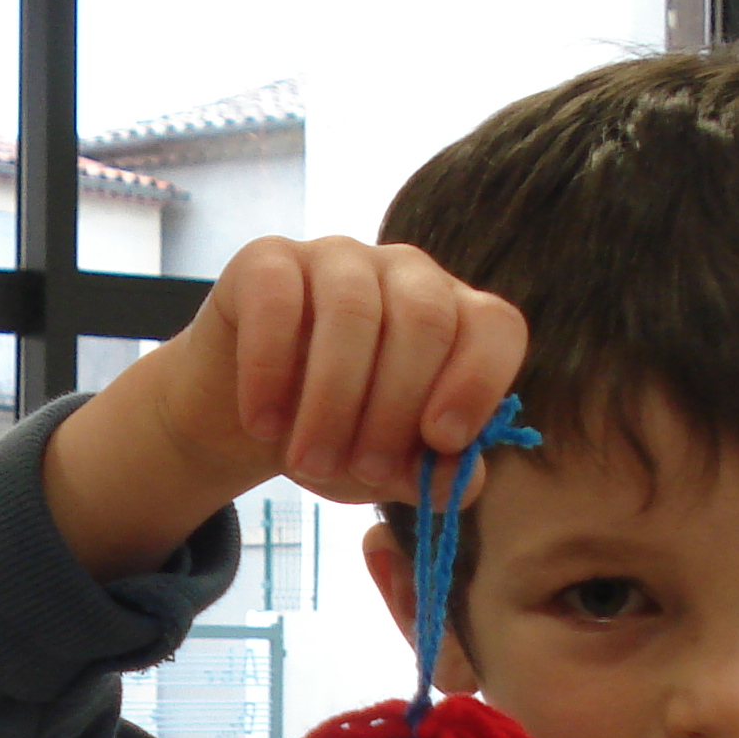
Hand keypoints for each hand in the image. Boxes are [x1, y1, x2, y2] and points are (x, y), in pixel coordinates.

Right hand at [43, 235, 526, 579]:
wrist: (244, 421)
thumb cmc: (335, 437)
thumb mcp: (389, 469)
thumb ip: (433, 476)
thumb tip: (459, 479)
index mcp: (453, 317)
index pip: (495, 326)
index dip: (478, 381)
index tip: (442, 441)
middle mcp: (405, 274)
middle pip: (425, 319)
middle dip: (393, 409)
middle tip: (363, 471)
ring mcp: (337, 257)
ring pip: (353, 311)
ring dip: (332, 402)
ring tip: (308, 464)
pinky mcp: (267, 260)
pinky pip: (277, 301)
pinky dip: (269, 370)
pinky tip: (263, 422)